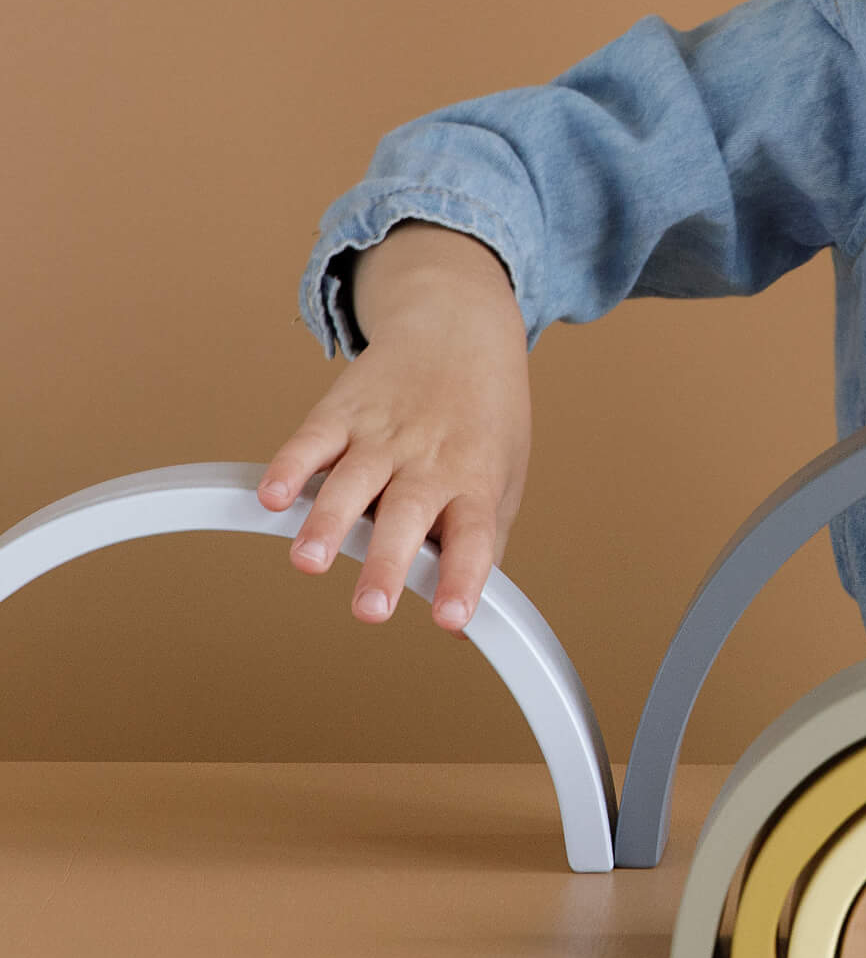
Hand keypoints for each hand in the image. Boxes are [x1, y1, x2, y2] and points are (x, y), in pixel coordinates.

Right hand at [260, 224, 531, 631]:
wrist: (459, 327)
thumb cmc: (482, 420)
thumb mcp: (502, 481)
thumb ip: (481, 550)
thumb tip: (463, 630)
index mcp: (474, 483)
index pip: (474, 538)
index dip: (461, 578)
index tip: (450, 618)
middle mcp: (429, 460)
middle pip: (408, 515)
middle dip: (387, 564)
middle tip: (371, 610)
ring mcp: (384, 435)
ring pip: (353, 482)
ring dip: (328, 523)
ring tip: (308, 561)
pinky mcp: (342, 413)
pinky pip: (312, 440)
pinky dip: (289, 467)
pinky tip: (272, 496)